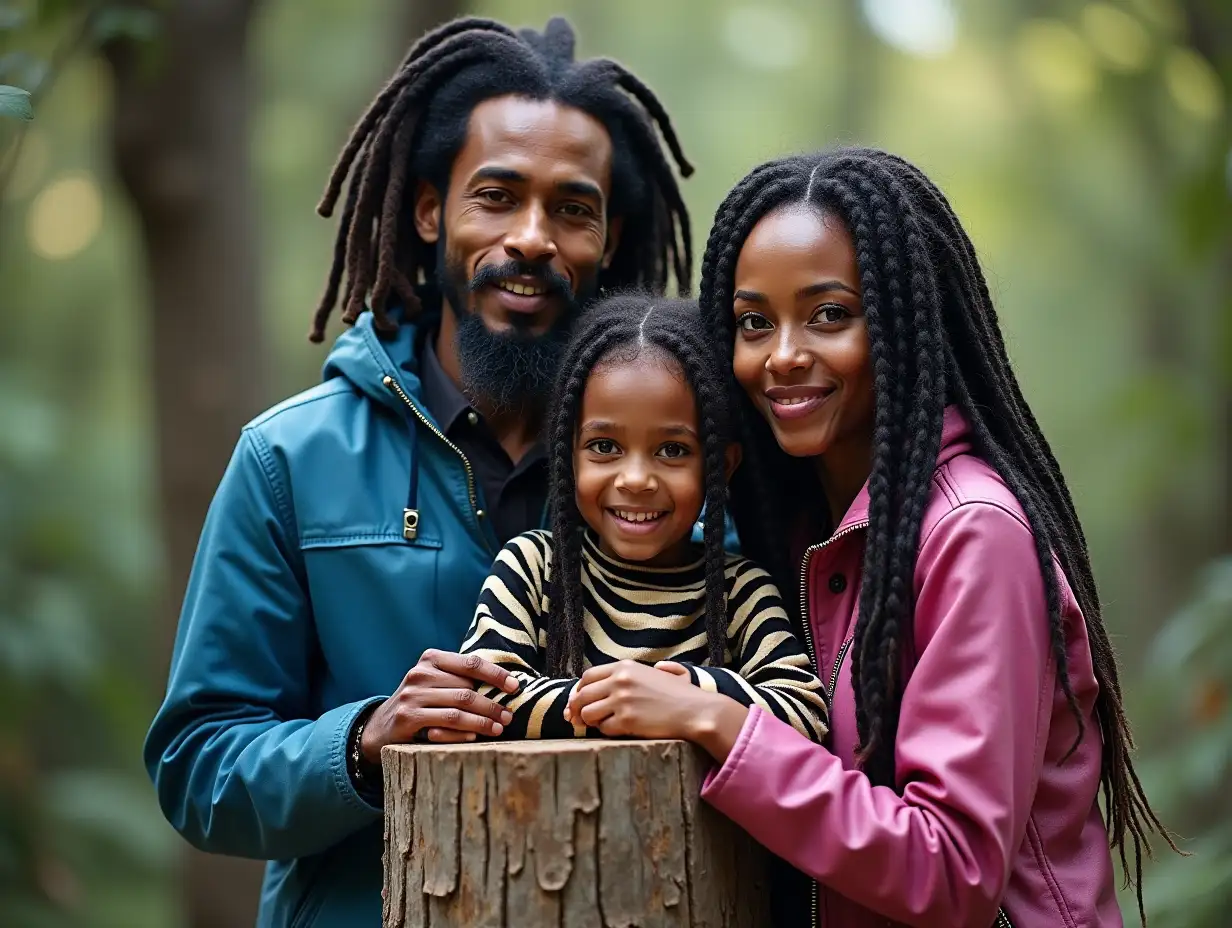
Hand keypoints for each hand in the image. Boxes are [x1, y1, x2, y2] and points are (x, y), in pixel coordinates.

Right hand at [360, 649, 519, 759]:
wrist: (380, 726)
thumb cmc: (421, 702)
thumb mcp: (436, 682)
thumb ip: (462, 679)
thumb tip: (507, 684)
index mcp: (431, 659)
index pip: (471, 663)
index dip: (496, 675)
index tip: (516, 687)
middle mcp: (419, 674)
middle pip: (467, 689)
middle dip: (492, 704)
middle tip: (509, 716)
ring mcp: (411, 696)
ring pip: (458, 709)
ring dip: (483, 720)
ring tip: (499, 728)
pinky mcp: (407, 718)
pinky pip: (444, 725)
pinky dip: (463, 732)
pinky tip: (476, 737)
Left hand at [563, 660, 736, 743]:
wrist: (696, 712)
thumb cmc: (684, 696)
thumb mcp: (669, 673)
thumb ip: (659, 668)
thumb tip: (662, 667)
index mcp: (625, 667)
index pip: (587, 676)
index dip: (579, 690)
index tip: (578, 701)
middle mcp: (620, 680)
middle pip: (582, 695)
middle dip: (575, 709)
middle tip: (575, 719)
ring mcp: (622, 700)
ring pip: (588, 713)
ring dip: (591, 722)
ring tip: (602, 724)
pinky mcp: (626, 720)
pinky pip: (603, 729)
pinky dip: (607, 732)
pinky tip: (619, 730)